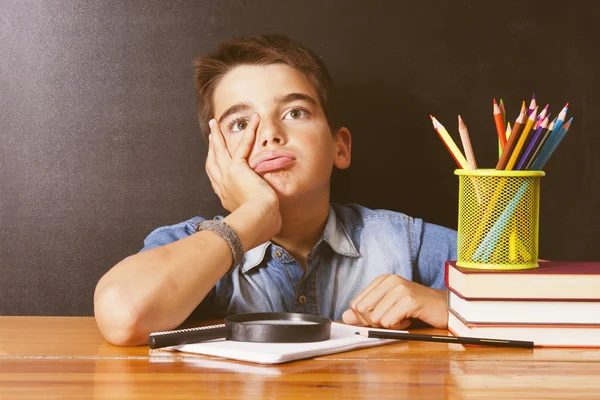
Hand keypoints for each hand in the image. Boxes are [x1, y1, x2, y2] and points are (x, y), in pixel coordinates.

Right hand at [205, 114, 280, 248]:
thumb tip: (274, 227)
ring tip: (215, 123)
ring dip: (217, 135)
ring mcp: (227, 176)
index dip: (214, 167)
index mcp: (226, 198)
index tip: (213, 160)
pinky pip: (243, 145)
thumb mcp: (260, 223)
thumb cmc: (260, 226)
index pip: (217, 180)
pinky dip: (249, 132)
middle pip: (213, 162)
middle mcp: (223, 186)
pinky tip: (254, 120)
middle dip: (211, 147)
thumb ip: (264, 221)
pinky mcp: (238, 168)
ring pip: (220, 151)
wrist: (256, 222)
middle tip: (210, 134)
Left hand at [342, 274, 447, 329]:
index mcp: (381, 280)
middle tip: (392, 319)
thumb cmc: (417, 308)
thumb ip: (366, 312)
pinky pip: (389, 322)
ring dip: (389, 325)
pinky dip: (398, 327)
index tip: (382, 317)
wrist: (446, 307)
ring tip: (403, 318)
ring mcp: (399, 288)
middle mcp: (389, 280)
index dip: (364, 318)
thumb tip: (345, 317)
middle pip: (361, 311)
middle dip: (374, 322)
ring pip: (375, 318)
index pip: (355, 304)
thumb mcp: (389, 308)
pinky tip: (410, 319)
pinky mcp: (409, 299)